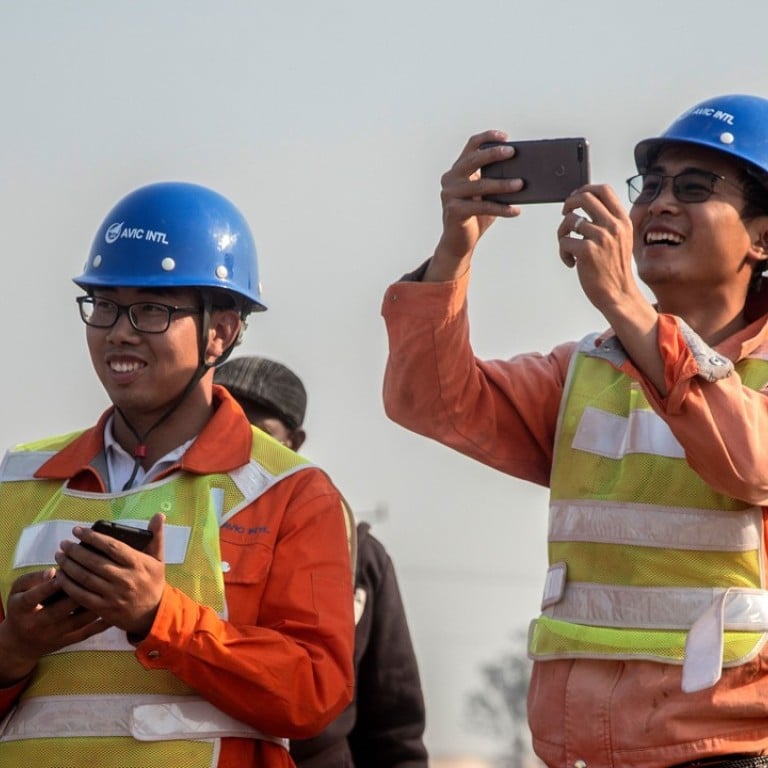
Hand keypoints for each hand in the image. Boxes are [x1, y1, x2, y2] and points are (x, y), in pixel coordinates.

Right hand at [0, 569, 108, 684]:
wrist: (20, 643)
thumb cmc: (21, 607)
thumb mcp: (18, 591)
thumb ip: (32, 579)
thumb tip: (54, 570)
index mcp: (22, 609)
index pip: (34, 597)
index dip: (48, 586)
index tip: (60, 571)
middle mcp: (37, 624)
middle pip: (59, 610)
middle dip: (76, 594)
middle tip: (94, 577)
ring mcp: (54, 635)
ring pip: (77, 621)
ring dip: (94, 606)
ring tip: (109, 590)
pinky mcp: (67, 641)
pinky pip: (87, 632)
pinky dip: (102, 623)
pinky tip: (115, 610)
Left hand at [54, 513, 165, 638]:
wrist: (153, 613)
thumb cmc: (153, 582)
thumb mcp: (158, 559)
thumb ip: (156, 536)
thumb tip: (159, 514)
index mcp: (137, 563)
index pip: (112, 546)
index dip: (93, 537)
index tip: (78, 530)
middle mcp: (125, 578)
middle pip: (94, 562)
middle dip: (75, 551)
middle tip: (64, 543)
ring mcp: (113, 595)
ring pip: (85, 578)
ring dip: (69, 566)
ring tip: (60, 556)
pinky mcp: (104, 609)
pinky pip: (81, 596)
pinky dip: (69, 586)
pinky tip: (60, 577)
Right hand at [425, 130, 523, 281]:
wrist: (459, 242)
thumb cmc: (475, 216)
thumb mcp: (486, 194)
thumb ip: (495, 180)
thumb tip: (525, 173)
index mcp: (458, 170)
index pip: (471, 146)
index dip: (487, 138)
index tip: (506, 137)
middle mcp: (450, 179)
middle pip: (473, 160)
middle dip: (494, 154)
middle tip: (513, 153)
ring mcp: (450, 195)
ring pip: (480, 185)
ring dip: (503, 184)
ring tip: (521, 184)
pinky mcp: (454, 211)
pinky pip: (482, 207)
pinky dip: (501, 209)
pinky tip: (515, 211)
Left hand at [557, 184, 664, 392]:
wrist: (618, 294)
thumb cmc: (614, 268)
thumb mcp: (619, 239)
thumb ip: (607, 222)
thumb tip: (585, 203)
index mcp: (622, 220)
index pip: (604, 190)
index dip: (585, 189)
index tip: (575, 198)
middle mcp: (613, 225)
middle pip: (584, 198)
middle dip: (569, 203)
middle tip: (565, 214)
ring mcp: (601, 237)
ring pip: (569, 221)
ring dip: (562, 234)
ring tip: (568, 247)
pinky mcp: (587, 251)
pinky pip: (564, 241)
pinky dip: (562, 253)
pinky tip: (570, 263)